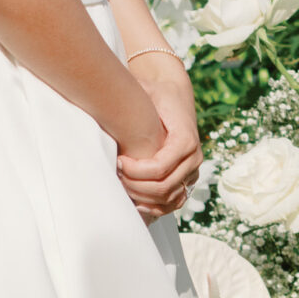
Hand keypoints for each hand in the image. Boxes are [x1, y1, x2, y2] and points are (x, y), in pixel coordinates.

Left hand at [117, 57, 203, 219]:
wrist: (175, 93)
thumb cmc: (156, 93)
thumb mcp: (146, 91)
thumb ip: (131, 99)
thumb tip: (104, 105)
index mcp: (186, 139)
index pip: (159, 168)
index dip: (135, 171)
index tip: (118, 160)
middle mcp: (194, 157)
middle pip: (164, 187)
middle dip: (135, 185)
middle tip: (117, 173)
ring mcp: (193, 170)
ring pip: (170, 198)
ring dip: (144, 198)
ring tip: (123, 185)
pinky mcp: (189, 177)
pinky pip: (176, 201)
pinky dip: (157, 207)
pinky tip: (137, 202)